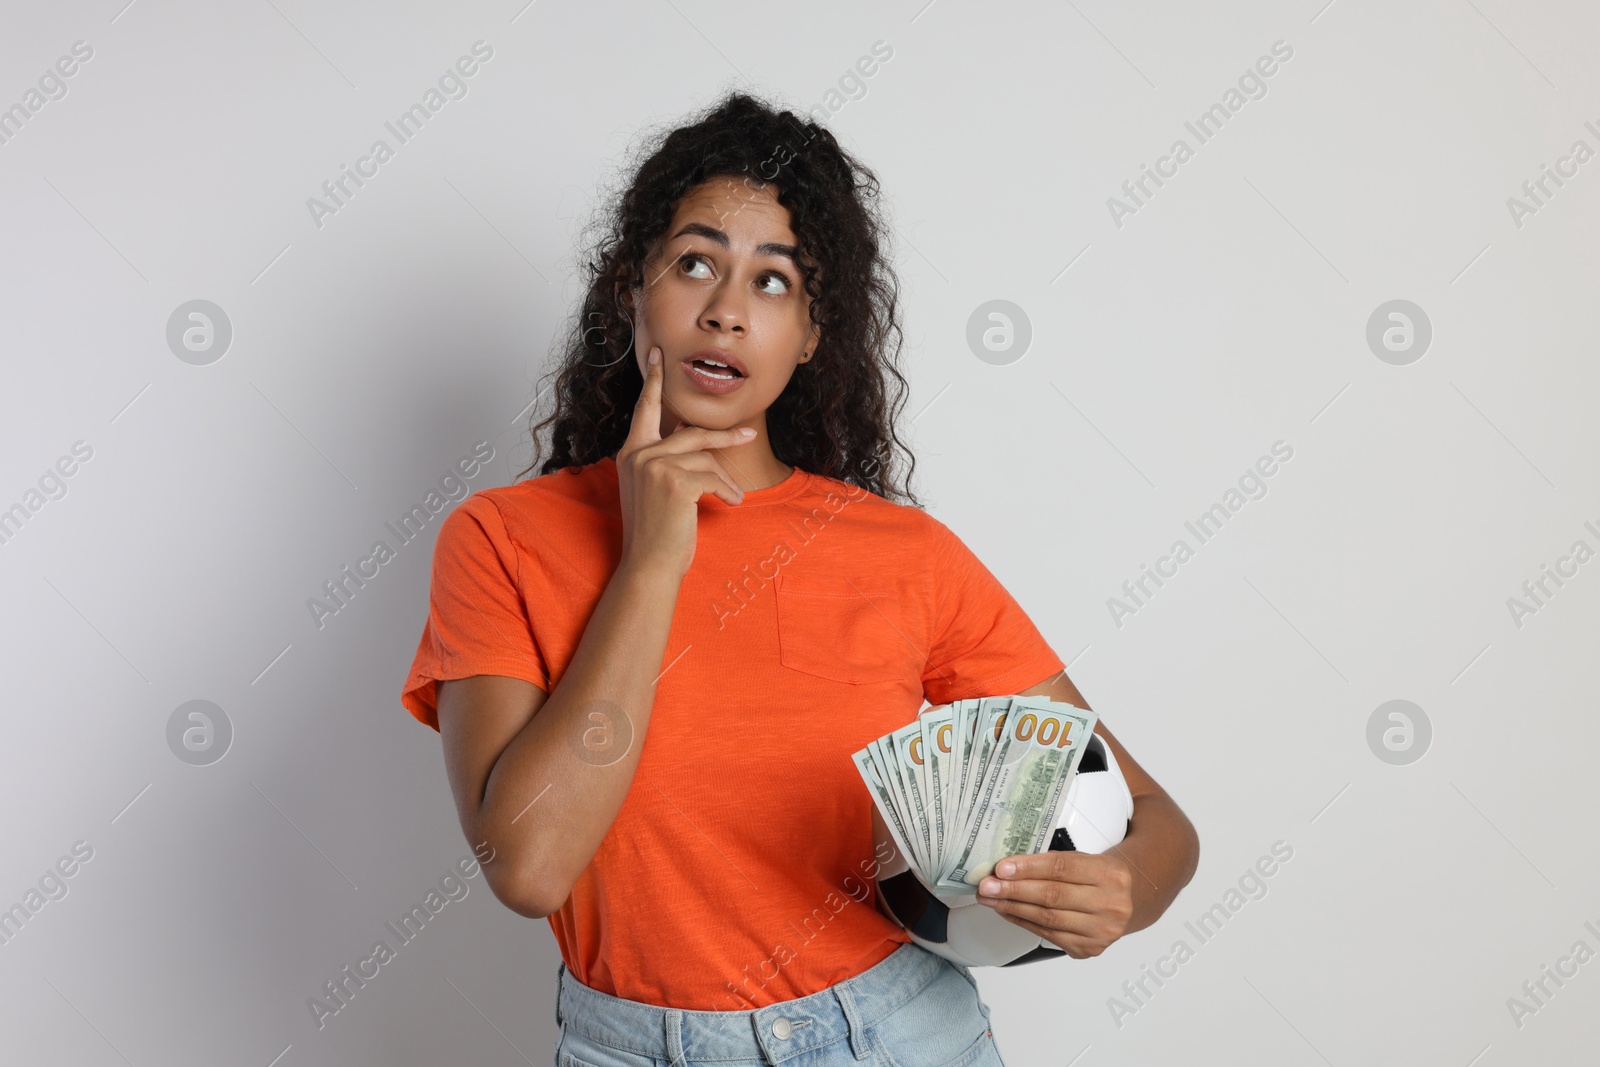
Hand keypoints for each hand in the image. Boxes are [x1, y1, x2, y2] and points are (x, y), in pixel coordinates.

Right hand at [615, 346, 755, 577]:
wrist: (649, 566)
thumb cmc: (657, 532)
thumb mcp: (656, 489)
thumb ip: (667, 459)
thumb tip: (694, 436)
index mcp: (630, 452)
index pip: (645, 409)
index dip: (654, 381)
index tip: (659, 354)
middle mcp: (637, 454)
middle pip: (692, 433)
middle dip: (725, 436)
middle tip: (748, 432)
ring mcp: (653, 466)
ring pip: (706, 457)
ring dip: (726, 479)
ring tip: (733, 497)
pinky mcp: (674, 481)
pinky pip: (712, 476)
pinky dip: (727, 491)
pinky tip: (730, 504)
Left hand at [975, 850, 1135, 957]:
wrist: (1126, 902)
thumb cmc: (1098, 877)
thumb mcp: (1086, 860)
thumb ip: (1053, 864)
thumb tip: (1008, 869)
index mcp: (1110, 874)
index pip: (1062, 868)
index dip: (1029, 868)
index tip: (1002, 868)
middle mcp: (1110, 905)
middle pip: (1053, 896)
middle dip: (1014, 890)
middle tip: (987, 885)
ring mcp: (1101, 931)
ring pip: (1047, 918)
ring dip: (1013, 908)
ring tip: (990, 898)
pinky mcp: (1088, 949)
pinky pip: (1048, 935)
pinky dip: (1023, 922)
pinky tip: (1007, 912)